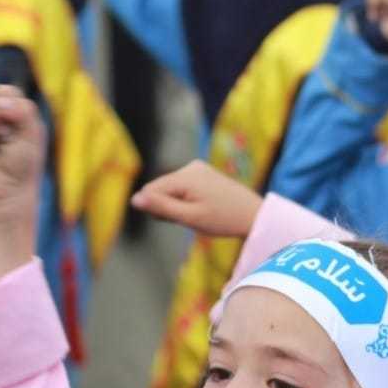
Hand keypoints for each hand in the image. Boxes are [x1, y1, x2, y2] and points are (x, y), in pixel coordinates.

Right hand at [131, 161, 263, 238]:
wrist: (253, 215)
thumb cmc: (222, 220)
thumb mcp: (189, 217)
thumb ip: (161, 207)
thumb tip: (134, 199)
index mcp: (185, 176)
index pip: (151, 191)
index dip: (157, 210)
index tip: (175, 220)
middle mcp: (189, 166)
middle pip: (160, 188)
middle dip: (167, 206)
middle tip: (189, 218)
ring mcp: (197, 168)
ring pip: (171, 188)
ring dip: (176, 203)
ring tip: (197, 213)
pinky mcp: (203, 172)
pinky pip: (183, 186)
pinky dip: (185, 198)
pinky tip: (201, 207)